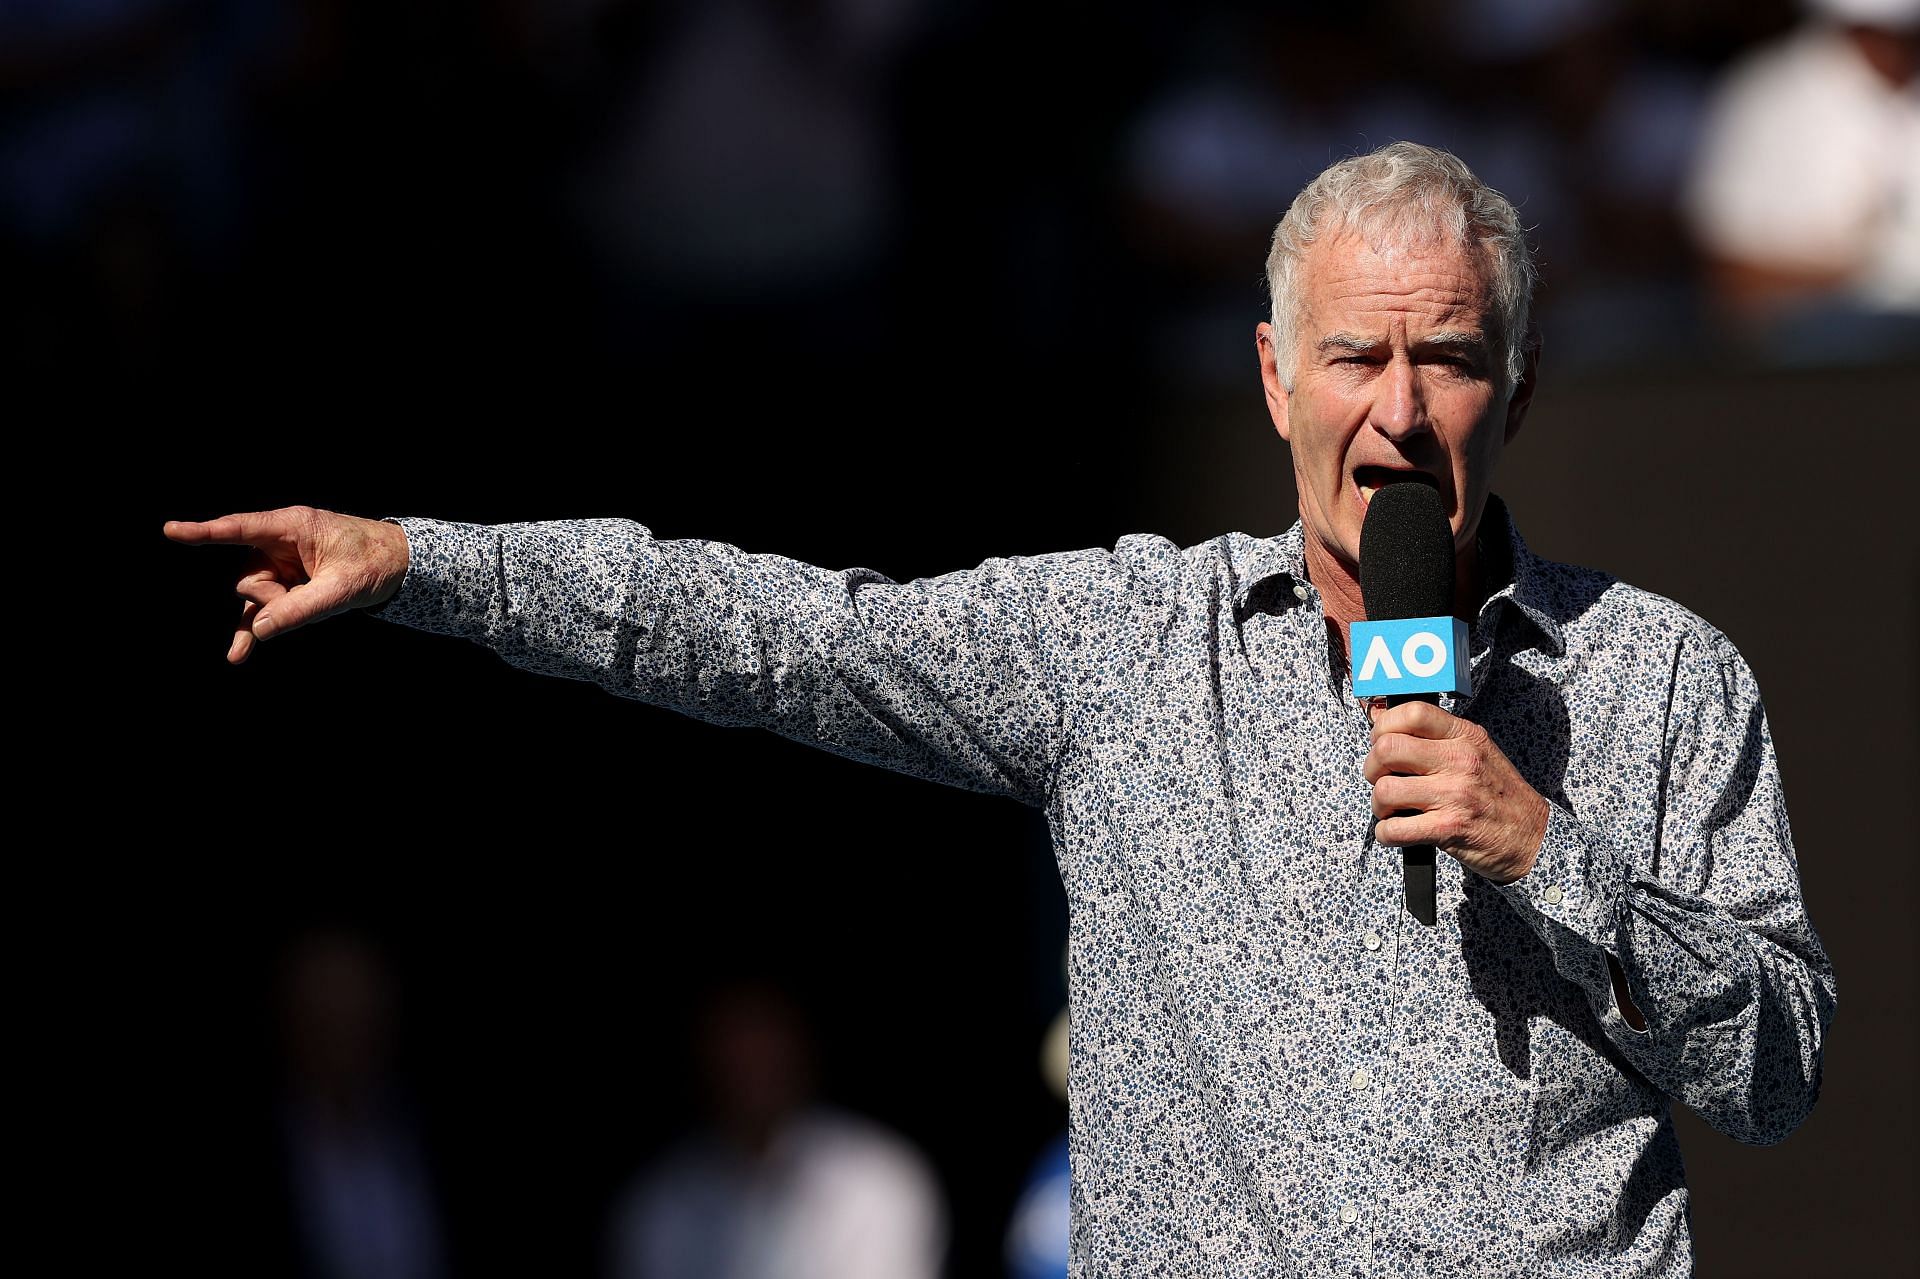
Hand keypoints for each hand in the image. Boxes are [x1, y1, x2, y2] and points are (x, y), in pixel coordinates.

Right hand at [163, 506, 410, 663]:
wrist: (400, 566)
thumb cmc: (374, 563)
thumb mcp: (342, 588)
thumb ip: (301, 608)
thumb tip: (260, 629)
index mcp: (292, 527)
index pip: (239, 529)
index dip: (204, 531)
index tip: (171, 530)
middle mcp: (280, 544)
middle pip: (249, 578)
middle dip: (270, 598)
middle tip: (309, 596)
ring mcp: (281, 566)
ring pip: (256, 597)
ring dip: (277, 611)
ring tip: (314, 605)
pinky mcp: (287, 587)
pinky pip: (262, 611)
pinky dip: (254, 631)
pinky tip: (237, 655)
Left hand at [1363, 700, 1548, 884]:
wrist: (1534, 838)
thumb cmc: (1498, 795)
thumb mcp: (1477, 752)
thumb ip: (1435, 737)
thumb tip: (1380, 715)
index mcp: (1466, 736)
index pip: (1412, 712)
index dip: (1384, 726)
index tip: (1381, 741)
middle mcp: (1460, 761)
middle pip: (1387, 749)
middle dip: (1372, 767)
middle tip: (1382, 779)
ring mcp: (1454, 795)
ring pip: (1384, 790)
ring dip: (1379, 805)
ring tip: (1392, 809)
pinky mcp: (1448, 829)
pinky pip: (1393, 829)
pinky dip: (1386, 834)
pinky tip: (1397, 831)